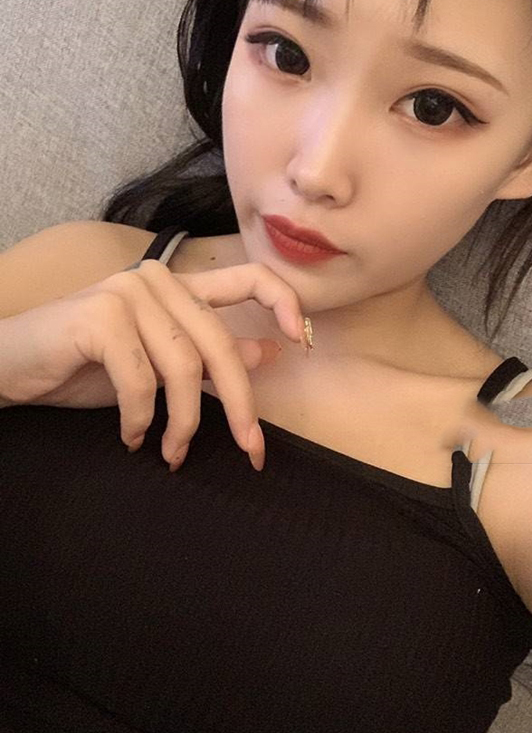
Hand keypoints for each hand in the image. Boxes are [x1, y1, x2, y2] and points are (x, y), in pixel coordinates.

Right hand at [0, 258, 304, 470]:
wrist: (12, 364)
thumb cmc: (83, 365)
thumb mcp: (158, 365)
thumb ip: (209, 354)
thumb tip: (270, 351)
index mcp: (178, 286)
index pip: (248, 278)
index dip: (284, 302)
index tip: (302, 341)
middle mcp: (158, 280)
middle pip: (220, 344)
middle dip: (241, 406)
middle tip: (250, 451)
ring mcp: (128, 294)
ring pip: (183, 369)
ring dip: (183, 425)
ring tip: (170, 454)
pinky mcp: (101, 317)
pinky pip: (141, 381)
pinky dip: (141, 419)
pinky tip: (131, 436)